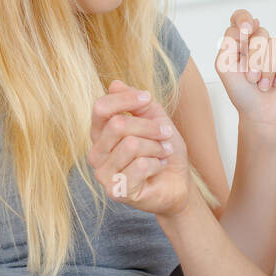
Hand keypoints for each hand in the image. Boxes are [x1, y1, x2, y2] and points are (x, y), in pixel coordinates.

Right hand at [88, 79, 191, 215]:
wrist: (178, 183)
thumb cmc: (164, 151)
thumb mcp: (155, 120)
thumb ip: (137, 104)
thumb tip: (115, 84)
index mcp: (101, 134)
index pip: (101, 108)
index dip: (125, 99)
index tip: (147, 98)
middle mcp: (97, 153)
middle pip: (118, 125)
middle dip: (150, 127)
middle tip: (166, 133)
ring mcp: (103, 174)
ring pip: (132, 145)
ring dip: (156, 147)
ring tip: (163, 152)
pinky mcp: (116, 191)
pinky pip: (140, 166)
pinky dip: (157, 164)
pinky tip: (158, 168)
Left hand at [214, 9, 275, 131]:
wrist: (261, 115)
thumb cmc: (242, 93)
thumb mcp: (224, 67)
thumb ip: (228, 42)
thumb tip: (248, 24)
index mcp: (241, 43)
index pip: (241, 18)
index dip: (244, 19)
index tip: (246, 30)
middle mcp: (260, 44)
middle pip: (259, 33)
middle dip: (254, 58)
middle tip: (251, 78)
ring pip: (274, 44)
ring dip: (266, 69)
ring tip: (263, 85)